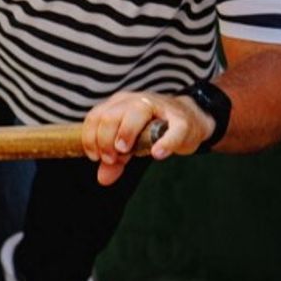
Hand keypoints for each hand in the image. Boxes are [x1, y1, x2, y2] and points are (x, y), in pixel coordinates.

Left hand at [81, 90, 214, 185]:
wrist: (190, 121)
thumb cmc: (154, 131)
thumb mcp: (131, 144)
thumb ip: (116, 160)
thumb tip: (102, 179)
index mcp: (118, 104)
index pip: (96, 116)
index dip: (91, 138)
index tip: (95, 157)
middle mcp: (134, 101)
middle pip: (112, 115)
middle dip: (105, 139)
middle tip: (110, 158)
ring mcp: (159, 107)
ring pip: (136, 113)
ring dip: (126, 133)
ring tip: (124, 151)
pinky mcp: (181, 120)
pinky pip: (172, 129)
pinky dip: (164, 142)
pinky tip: (157, 154)